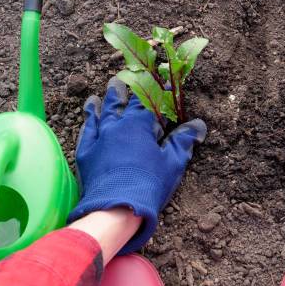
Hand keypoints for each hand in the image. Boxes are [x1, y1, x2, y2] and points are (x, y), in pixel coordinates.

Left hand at [67, 77, 205, 253]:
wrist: (115, 207)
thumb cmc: (149, 183)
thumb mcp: (172, 163)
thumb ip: (183, 141)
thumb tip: (198, 125)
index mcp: (139, 125)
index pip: (150, 102)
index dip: (157, 92)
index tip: (163, 84)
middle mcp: (116, 126)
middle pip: (121, 103)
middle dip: (125, 90)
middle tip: (123, 78)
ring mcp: (99, 139)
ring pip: (100, 114)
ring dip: (102, 103)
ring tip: (99, 95)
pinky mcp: (86, 153)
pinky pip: (87, 131)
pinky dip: (88, 122)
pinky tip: (88, 118)